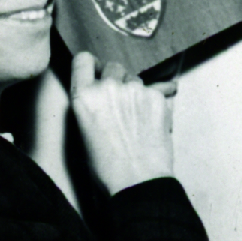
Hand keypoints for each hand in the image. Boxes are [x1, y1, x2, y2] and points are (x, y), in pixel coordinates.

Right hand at [69, 52, 174, 195]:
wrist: (137, 180)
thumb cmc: (108, 166)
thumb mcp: (83, 132)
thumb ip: (89, 104)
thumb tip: (98, 91)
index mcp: (84, 96)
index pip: (83, 60)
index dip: (91, 66)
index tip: (96, 72)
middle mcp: (109, 87)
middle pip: (113, 67)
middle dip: (116, 80)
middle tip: (119, 103)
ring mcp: (135, 90)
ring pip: (135, 78)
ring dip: (135, 91)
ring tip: (135, 118)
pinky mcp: (157, 96)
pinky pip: (155, 90)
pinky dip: (153, 102)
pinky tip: (149, 122)